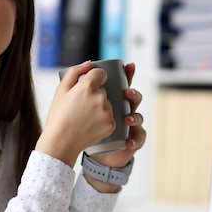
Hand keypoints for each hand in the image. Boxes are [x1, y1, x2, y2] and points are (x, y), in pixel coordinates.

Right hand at [36, 61, 116, 166]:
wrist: (60, 142)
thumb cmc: (58, 115)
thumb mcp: (61, 90)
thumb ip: (74, 72)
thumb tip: (89, 63)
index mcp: (87, 86)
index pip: (101, 74)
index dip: (94, 78)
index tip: (87, 87)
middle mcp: (100, 97)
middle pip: (104, 90)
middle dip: (95, 94)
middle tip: (81, 106)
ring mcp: (107, 112)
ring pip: (108, 103)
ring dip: (100, 107)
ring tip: (85, 117)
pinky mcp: (111, 124)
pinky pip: (110, 116)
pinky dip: (103, 119)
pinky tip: (90, 125)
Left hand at [85, 63, 144, 191]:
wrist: (79, 149)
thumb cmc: (75, 121)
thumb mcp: (72, 98)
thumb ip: (77, 78)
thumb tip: (88, 63)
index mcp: (111, 98)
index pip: (123, 84)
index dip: (128, 74)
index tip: (129, 66)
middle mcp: (122, 109)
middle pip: (133, 99)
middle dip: (133, 95)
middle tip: (127, 93)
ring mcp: (128, 125)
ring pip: (138, 117)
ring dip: (135, 117)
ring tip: (127, 120)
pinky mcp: (130, 140)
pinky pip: (138, 138)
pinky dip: (135, 139)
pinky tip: (128, 141)